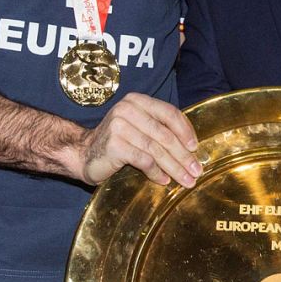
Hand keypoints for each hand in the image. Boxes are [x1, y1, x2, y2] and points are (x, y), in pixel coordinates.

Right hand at [74, 93, 200, 187]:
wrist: (84, 154)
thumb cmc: (118, 143)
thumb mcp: (139, 128)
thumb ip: (160, 129)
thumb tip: (192, 147)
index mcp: (137, 101)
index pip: (169, 113)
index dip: (185, 131)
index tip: (196, 148)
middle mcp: (128, 109)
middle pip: (165, 134)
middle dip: (184, 155)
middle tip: (196, 170)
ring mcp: (119, 126)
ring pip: (156, 149)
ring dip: (174, 167)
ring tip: (186, 180)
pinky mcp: (114, 144)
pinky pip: (143, 160)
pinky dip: (156, 172)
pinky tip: (164, 181)